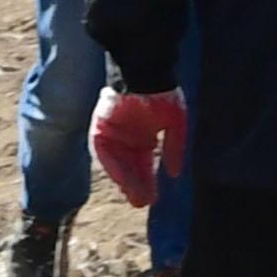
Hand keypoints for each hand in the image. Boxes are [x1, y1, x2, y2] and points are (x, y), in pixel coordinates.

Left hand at [92, 89, 187, 208]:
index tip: (154, 198)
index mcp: (143, 137)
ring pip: (118, 164)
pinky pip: (105, 153)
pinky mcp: (100, 129)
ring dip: (125, 181)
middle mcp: (126, 139)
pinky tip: (124, 181)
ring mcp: (112, 134)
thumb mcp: (176, 124)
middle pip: (130, 168)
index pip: (144, 165)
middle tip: (143, 203)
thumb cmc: (163, 94)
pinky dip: (114, 167)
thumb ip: (174, 149)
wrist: (144, 72)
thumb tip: (175, 174)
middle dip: (137, 186)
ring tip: (135, 197)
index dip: (148, 181)